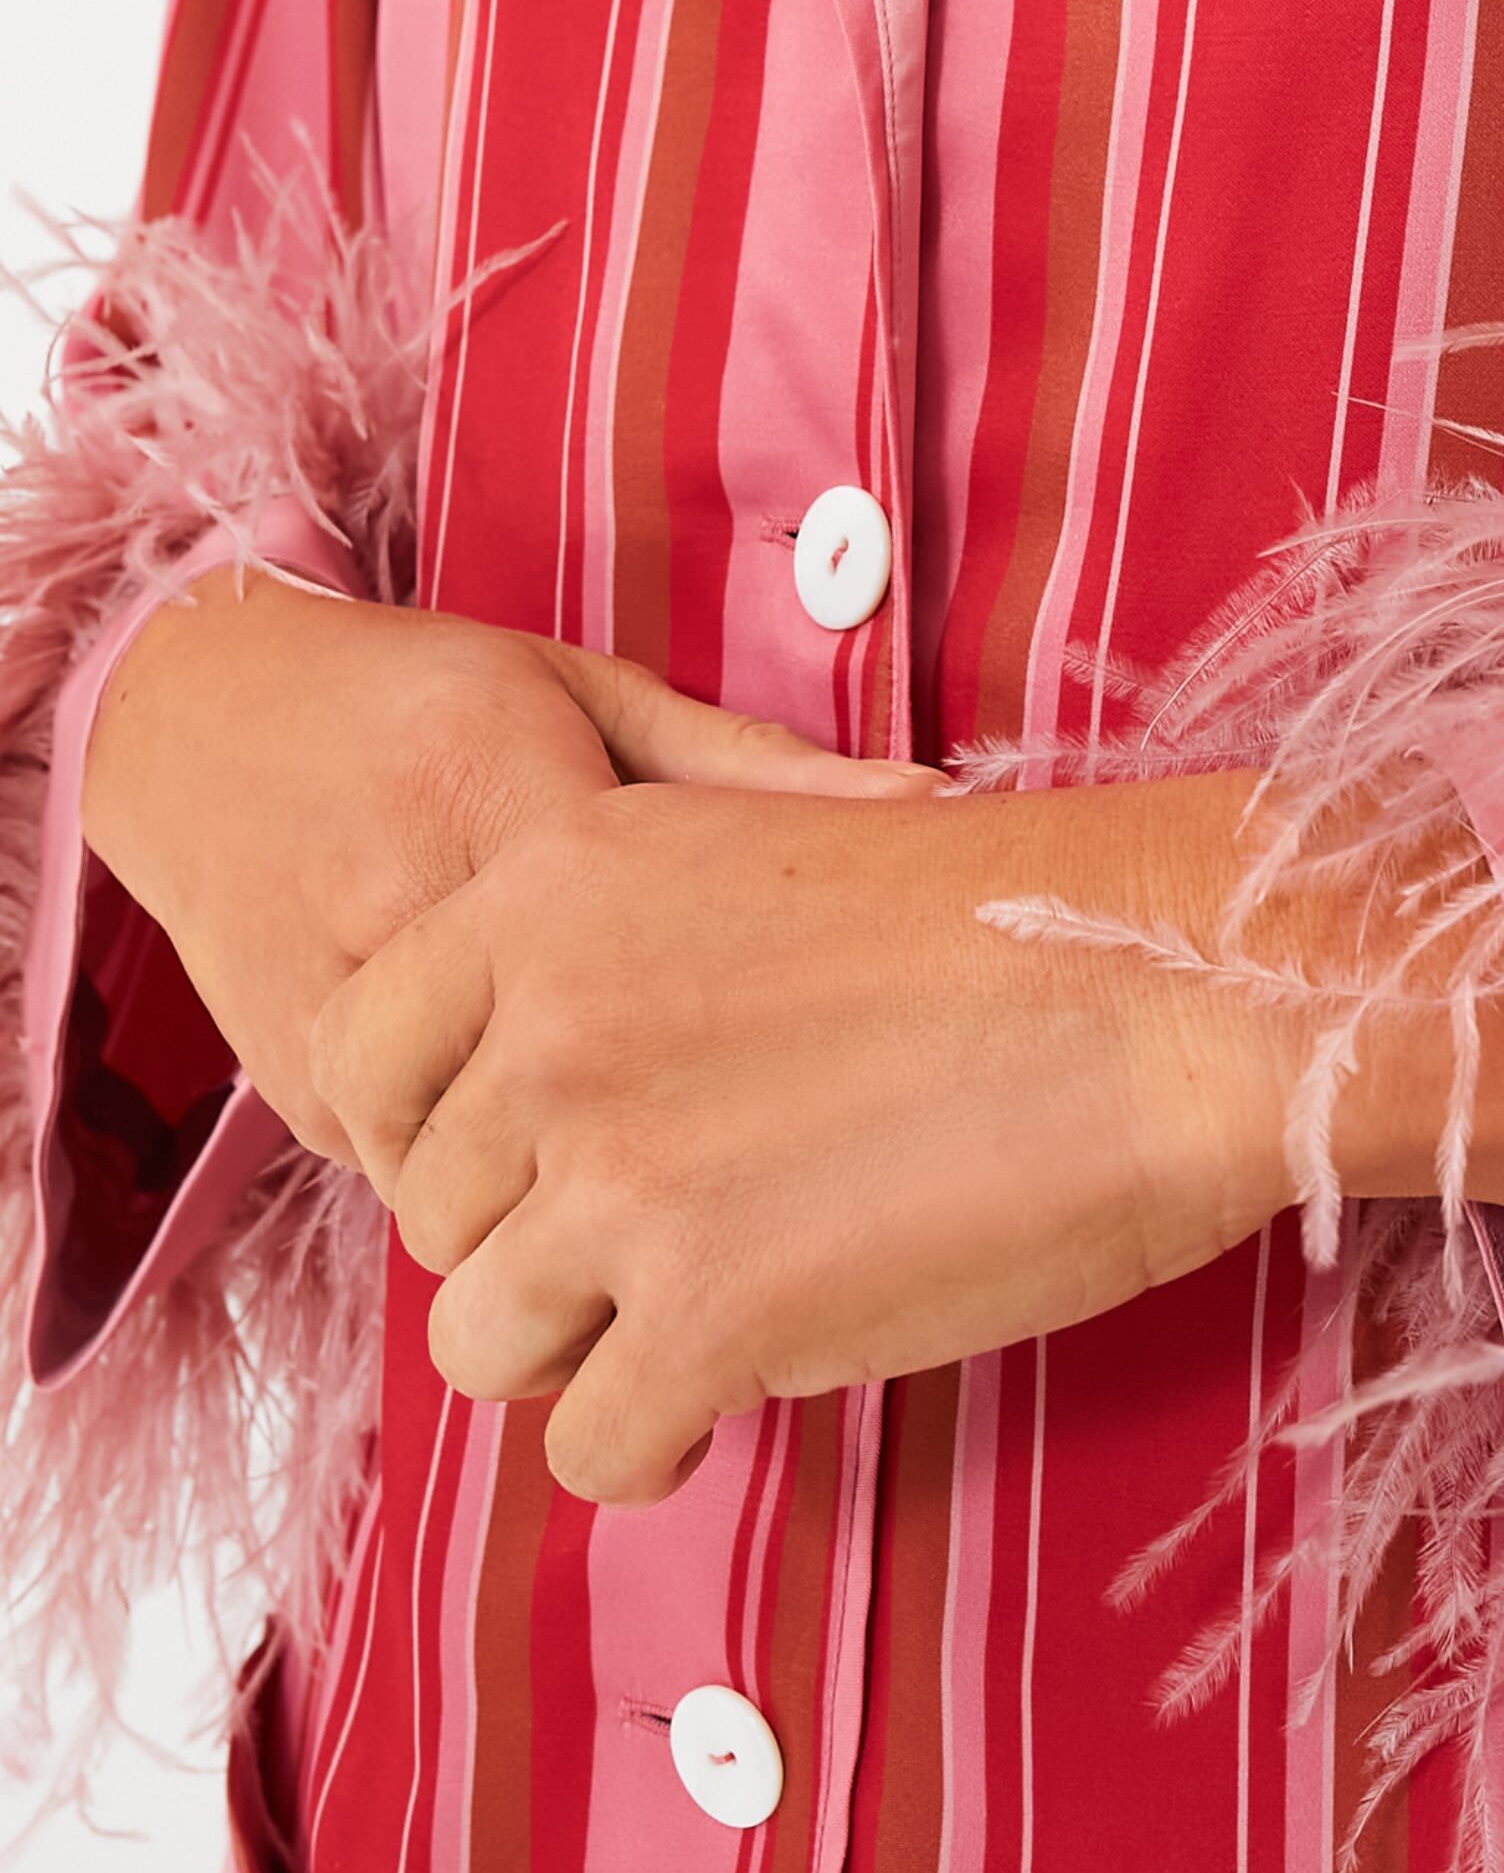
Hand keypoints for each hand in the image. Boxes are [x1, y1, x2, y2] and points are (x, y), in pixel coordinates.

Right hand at [80, 568, 898, 1160]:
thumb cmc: (426, 700)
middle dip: (679, 1132)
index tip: (840, 1070)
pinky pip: (424, 1177)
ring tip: (669, 1155)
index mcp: (498, 792)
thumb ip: (753, 769)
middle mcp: (403, 908)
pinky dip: (499, 1177)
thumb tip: (935, 804)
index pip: (657, 949)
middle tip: (779, 1147)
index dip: (759, 1027)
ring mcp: (332, 1017)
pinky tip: (558, 1145)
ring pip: (492, 1167)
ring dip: (580, 1174)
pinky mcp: (291, 1098)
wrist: (201, 727)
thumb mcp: (593, 695)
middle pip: (575, 1084)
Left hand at [307, 772, 1314, 1500]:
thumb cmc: (1009, 919)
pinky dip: (656, 1440)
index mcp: (550, 886)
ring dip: (579, 1349)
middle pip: (431, 1213)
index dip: (438, 1131)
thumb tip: (549, 1056)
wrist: (1165, 985)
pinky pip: (590, 1444)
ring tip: (698, 1317)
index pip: (363, 1055)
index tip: (531, 1158)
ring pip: (480, 1342)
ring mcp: (614, 1179)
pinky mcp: (701, 1317)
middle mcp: (546, 1029)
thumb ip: (620, 941)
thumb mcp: (761, 844)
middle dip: (534, 1241)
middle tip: (668, 1234)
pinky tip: (737, 1389)